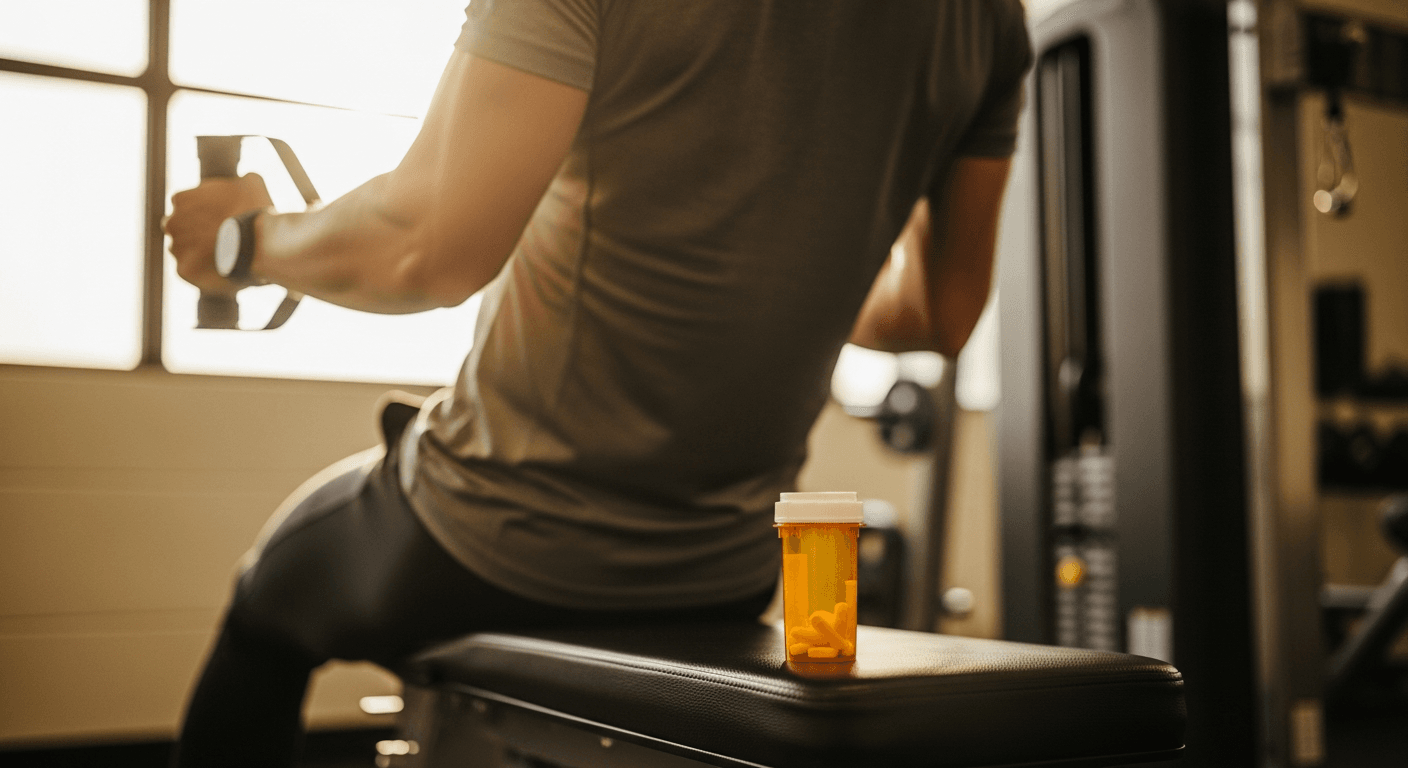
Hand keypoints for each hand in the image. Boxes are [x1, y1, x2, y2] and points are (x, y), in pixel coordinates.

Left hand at [164, 173, 272, 294]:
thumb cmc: (255, 211)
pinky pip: (192, 271)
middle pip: (180, 228)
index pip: (186, 204)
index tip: (221, 219)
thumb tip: (244, 181)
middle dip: (196, 232)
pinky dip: (204, 271)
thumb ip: (240, 181)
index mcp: (181, 198)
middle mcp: (172, 222)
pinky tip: (223, 267)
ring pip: (184, 251)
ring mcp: (176, 248)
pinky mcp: (184, 271)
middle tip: (222, 237)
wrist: (260, 244)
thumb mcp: (252, 183)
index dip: (205, 212)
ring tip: (225, 256)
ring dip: (199, 253)